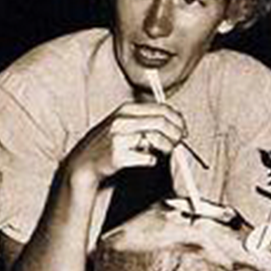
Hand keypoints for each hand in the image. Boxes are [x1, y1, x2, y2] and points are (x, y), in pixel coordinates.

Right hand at [63, 102, 186, 191]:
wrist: (86, 161)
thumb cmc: (110, 142)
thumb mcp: (126, 122)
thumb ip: (148, 118)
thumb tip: (177, 121)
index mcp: (127, 109)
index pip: (162, 108)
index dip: (177, 120)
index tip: (183, 130)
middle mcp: (122, 120)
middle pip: (161, 122)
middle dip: (176, 133)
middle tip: (179, 142)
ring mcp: (119, 138)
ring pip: (156, 139)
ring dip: (167, 148)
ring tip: (165, 152)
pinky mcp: (119, 157)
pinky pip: (147, 159)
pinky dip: (152, 161)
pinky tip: (145, 160)